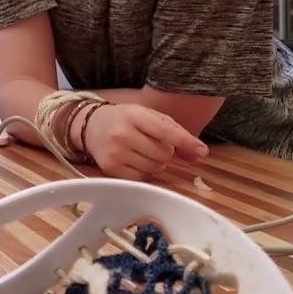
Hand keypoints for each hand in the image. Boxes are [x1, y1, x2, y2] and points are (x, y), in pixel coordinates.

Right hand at [78, 104, 207, 179]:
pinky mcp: (111, 169)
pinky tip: (135, 160)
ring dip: (156, 162)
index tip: (202, 151)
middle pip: (163, 154)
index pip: (164, 131)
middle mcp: (122, 134)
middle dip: (165, 151)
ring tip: (142, 151)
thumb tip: (199, 154)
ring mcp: (115, 152)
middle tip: (152, 143)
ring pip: (155, 168)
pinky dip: (145, 172)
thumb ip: (175, 131)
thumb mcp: (148, 116)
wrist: (91, 125)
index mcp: (134, 115)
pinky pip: (142, 178)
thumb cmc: (125, 119)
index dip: (185, 141)